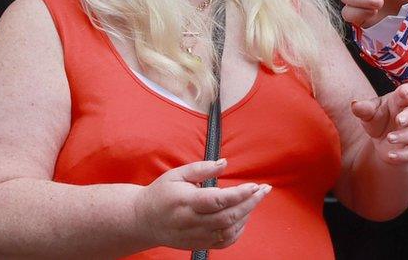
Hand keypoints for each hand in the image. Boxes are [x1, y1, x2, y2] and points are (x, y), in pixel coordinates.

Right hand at [134, 159, 270, 249]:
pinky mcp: (198, 245)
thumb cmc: (162, 193)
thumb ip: (202, 168)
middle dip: (250, 203)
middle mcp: (190, 222)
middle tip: (265, 190)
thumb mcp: (177, 174)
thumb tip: (225, 163)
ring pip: (228, 230)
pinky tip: (244, 216)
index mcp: (185, 202)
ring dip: (247, 215)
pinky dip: (238, 230)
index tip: (255, 185)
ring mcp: (195, 236)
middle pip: (227, 217)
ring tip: (255, 199)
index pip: (217, 201)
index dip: (239, 194)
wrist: (142, 221)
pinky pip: (224, 242)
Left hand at [351, 84, 407, 164]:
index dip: (407, 92)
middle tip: (398, 120)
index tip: (404, 93)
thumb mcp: (369, 113)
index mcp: (402, 101)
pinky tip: (391, 155)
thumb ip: (364, 109)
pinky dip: (403, 155)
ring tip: (389, 138)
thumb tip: (354, 105)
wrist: (382, 140)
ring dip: (404, 136)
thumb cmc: (378, 119)